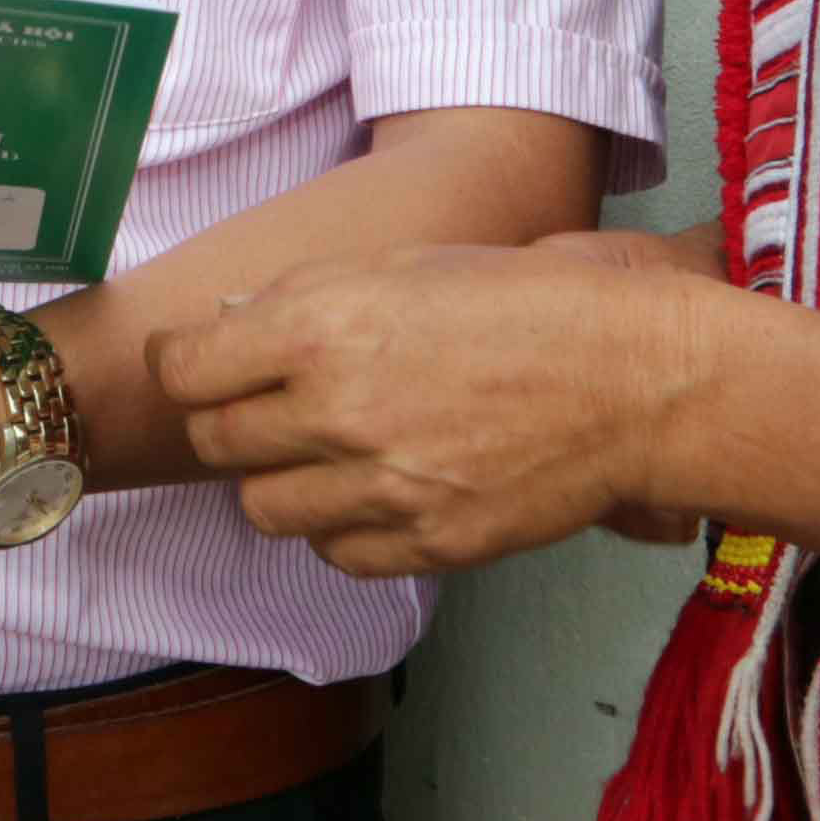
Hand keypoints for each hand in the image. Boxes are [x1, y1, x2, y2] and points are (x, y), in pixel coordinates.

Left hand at [148, 227, 756, 579]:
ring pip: (264, 509)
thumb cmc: (526, 301)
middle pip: (216, 442)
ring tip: (327, 453)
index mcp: (322, 324)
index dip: (186, 366)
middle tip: (269, 407)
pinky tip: (376, 492)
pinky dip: (341, 529)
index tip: (201, 366)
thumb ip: (305, 300)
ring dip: (282, 480)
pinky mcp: (427, 543)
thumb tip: (230, 324)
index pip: (185, 370)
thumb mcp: (404, 266)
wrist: (634, 377)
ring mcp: (381, 486)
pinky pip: (335, 554)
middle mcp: (338, 409)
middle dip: (231, 420)